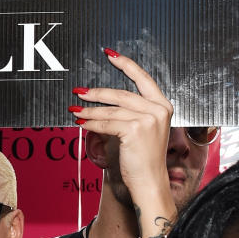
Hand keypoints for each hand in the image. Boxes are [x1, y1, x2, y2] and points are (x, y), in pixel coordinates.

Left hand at [73, 51, 177, 237]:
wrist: (150, 182)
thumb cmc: (144, 159)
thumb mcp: (142, 130)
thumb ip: (130, 112)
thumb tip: (100, 101)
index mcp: (163, 105)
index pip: (143, 78)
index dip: (125, 64)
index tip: (110, 55)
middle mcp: (159, 109)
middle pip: (121, 94)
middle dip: (97, 92)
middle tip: (79, 90)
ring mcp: (149, 119)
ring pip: (111, 109)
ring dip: (90, 110)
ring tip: (75, 109)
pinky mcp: (135, 130)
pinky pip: (107, 123)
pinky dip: (92, 123)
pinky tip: (82, 123)